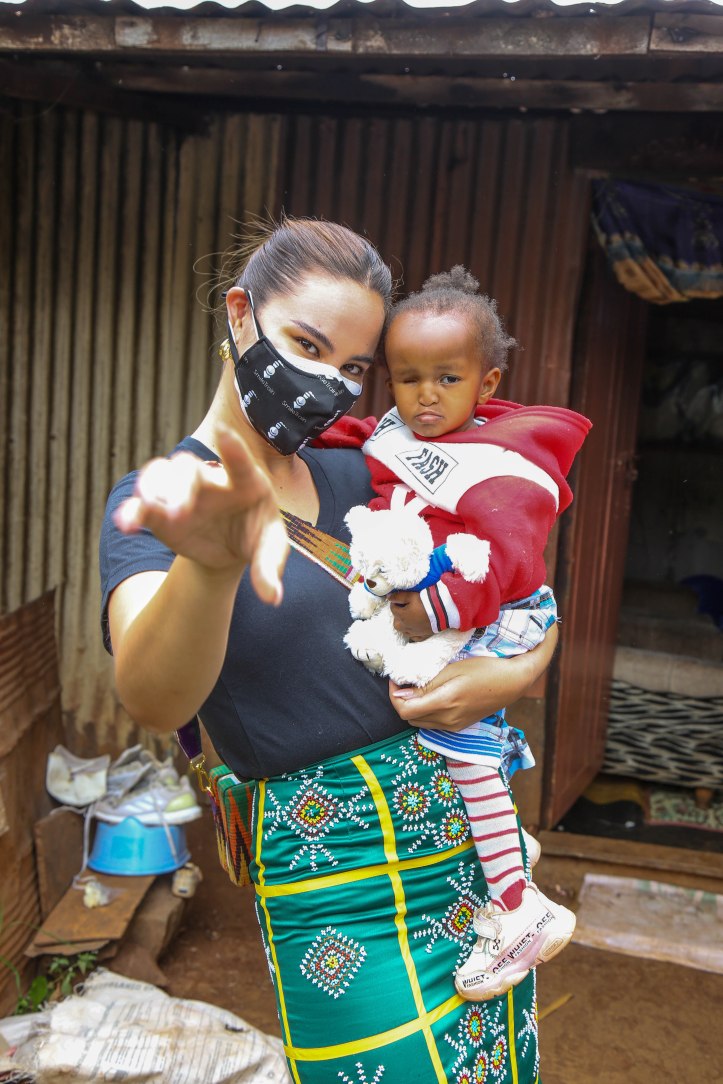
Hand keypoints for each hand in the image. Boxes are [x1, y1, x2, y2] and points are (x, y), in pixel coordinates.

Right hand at [113, 424, 288, 604]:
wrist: (228, 547)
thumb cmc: (255, 537)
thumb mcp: (269, 550)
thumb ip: (269, 568)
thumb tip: (273, 598)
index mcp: (245, 482)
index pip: (240, 464)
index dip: (232, 449)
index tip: (223, 434)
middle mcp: (210, 479)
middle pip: (190, 472)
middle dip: (181, 488)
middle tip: (178, 512)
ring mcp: (182, 490)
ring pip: (161, 476)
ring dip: (151, 488)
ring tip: (145, 506)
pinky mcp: (160, 510)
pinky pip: (142, 505)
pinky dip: (132, 512)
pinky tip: (124, 523)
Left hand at [388, 591, 432, 640]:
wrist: (442, 611)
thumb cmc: (425, 602)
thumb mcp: (411, 596)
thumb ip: (398, 596)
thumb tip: (388, 598)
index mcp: (402, 616)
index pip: (393, 609)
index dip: (395, 603)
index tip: (400, 599)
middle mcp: (406, 627)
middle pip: (396, 623)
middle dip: (397, 616)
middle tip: (403, 609)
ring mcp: (414, 633)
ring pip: (404, 631)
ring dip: (404, 625)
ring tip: (409, 618)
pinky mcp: (423, 636)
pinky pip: (414, 637)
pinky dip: (413, 634)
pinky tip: (415, 629)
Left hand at [388, 623, 557, 729]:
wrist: (511, 682)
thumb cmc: (483, 669)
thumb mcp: (451, 670)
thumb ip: (425, 683)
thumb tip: (401, 693)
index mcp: (444, 703)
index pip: (405, 710)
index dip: (394, 696)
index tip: (396, 680)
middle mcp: (447, 720)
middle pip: (409, 719)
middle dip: (401, 701)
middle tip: (404, 682)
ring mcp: (453, 726)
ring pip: (419, 723)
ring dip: (412, 708)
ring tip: (417, 688)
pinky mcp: (458, 727)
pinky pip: (432, 724)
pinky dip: (425, 712)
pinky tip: (432, 697)